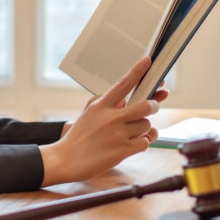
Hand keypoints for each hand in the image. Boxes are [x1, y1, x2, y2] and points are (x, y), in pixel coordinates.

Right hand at [39, 57, 167, 186]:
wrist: (66, 159)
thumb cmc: (79, 136)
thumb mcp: (90, 113)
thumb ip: (108, 104)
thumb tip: (129, 100)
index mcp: (101, 105)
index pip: (123, 84)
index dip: (138, 71)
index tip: (148, 60)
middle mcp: (111, 117)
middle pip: (146, 105)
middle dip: (153, 105)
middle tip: (151, 107)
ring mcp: (118, 134)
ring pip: (146, 125)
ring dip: (143, 129)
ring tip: (129, 133)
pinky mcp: (122, 150)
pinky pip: (145, 142)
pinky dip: (141, 143)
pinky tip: (130, 145)